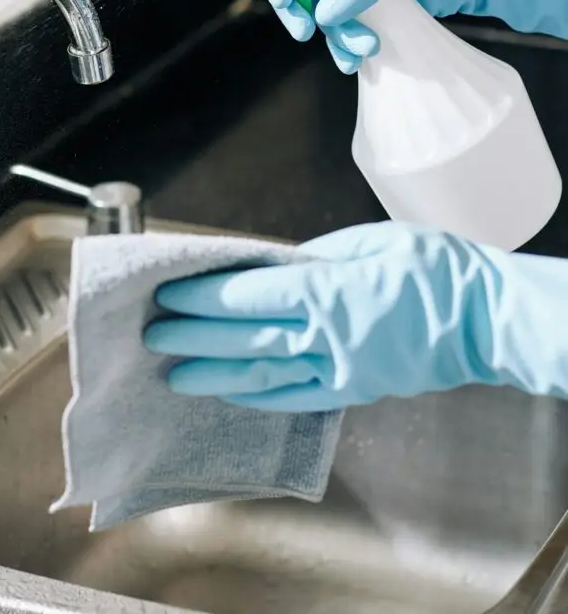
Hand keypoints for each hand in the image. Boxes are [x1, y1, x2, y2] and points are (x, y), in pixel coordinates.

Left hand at [144, 222, 567, 412]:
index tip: (171, 295)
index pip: (247, 298)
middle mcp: (327, 337)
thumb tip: (272, 267)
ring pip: (263, 375)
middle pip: (245, 339)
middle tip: (155, 335)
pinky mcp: (355, 390)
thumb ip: (315, 257)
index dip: (203, 298)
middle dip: (194, 336)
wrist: (483, 319)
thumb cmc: (434, 270)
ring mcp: (340, 370)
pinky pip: (297, 398)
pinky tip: (230, 395)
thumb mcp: (371, 241)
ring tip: (174, 375)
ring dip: (214, 374)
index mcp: (328, 292)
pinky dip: (259, 397)